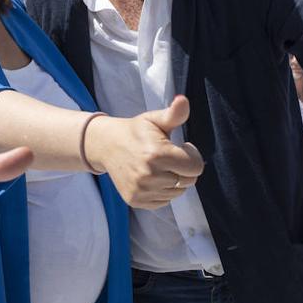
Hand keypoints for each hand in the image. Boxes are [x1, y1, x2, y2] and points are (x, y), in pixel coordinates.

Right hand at [84, 96, 205, 209]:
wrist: (106, 145)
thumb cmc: (136, 131)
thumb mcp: (154, 119)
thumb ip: (174, 113)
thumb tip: (183, 100)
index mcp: (157, 154)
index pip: (195, 167)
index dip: (192, 155)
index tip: (181, 147)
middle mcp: (149, 176)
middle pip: (188, 182)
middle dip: (184, 168)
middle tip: (170, 156)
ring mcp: (141, 191)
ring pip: (177, 192)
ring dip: (174, 181)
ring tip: (160, 166)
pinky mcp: (136, 200)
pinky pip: (164, 201)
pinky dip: (163, 191)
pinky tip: (153, 177)